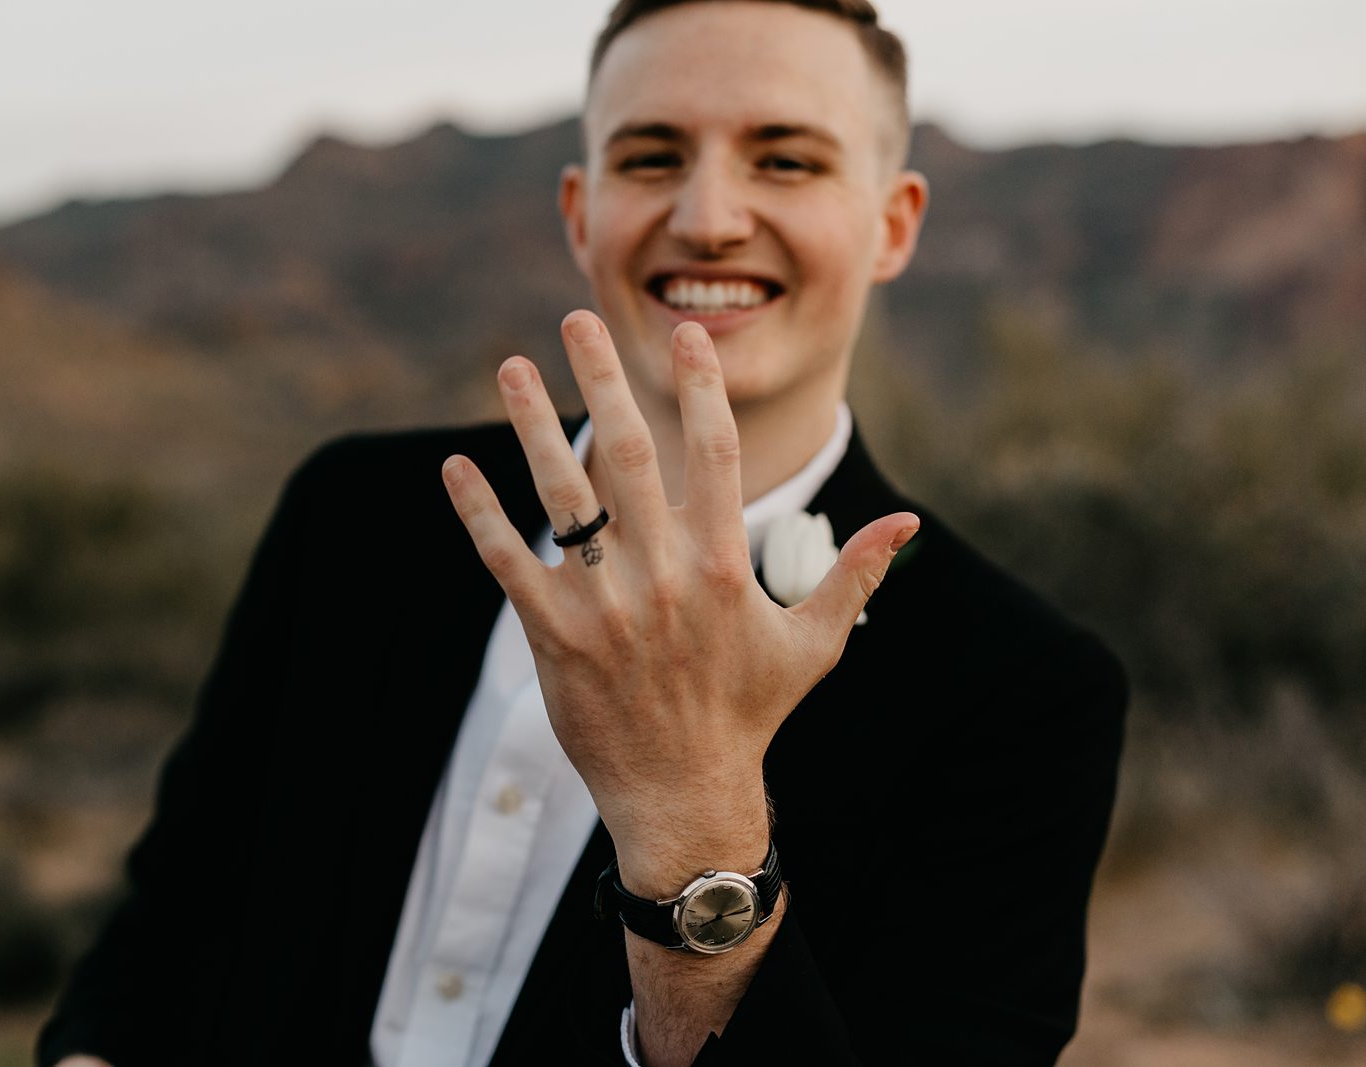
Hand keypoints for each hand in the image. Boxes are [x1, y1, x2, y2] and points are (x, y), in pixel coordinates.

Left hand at [442, 310, 916, 890]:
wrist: (684, 793)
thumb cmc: (749, 713)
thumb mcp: (815, 644)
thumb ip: (856, 574)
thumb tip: (910, 522)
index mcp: (724, 563)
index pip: (712, 451)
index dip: (699, 387)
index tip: (686, 337)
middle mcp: (664, 572)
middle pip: (628, 451)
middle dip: (602, 378)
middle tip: (577, 319)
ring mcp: (606, 602)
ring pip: (563, 495)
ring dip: (531, 425)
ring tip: (510, 367)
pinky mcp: (554, 634)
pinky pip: (509, 561)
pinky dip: (479, 513)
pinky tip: (455, 467)